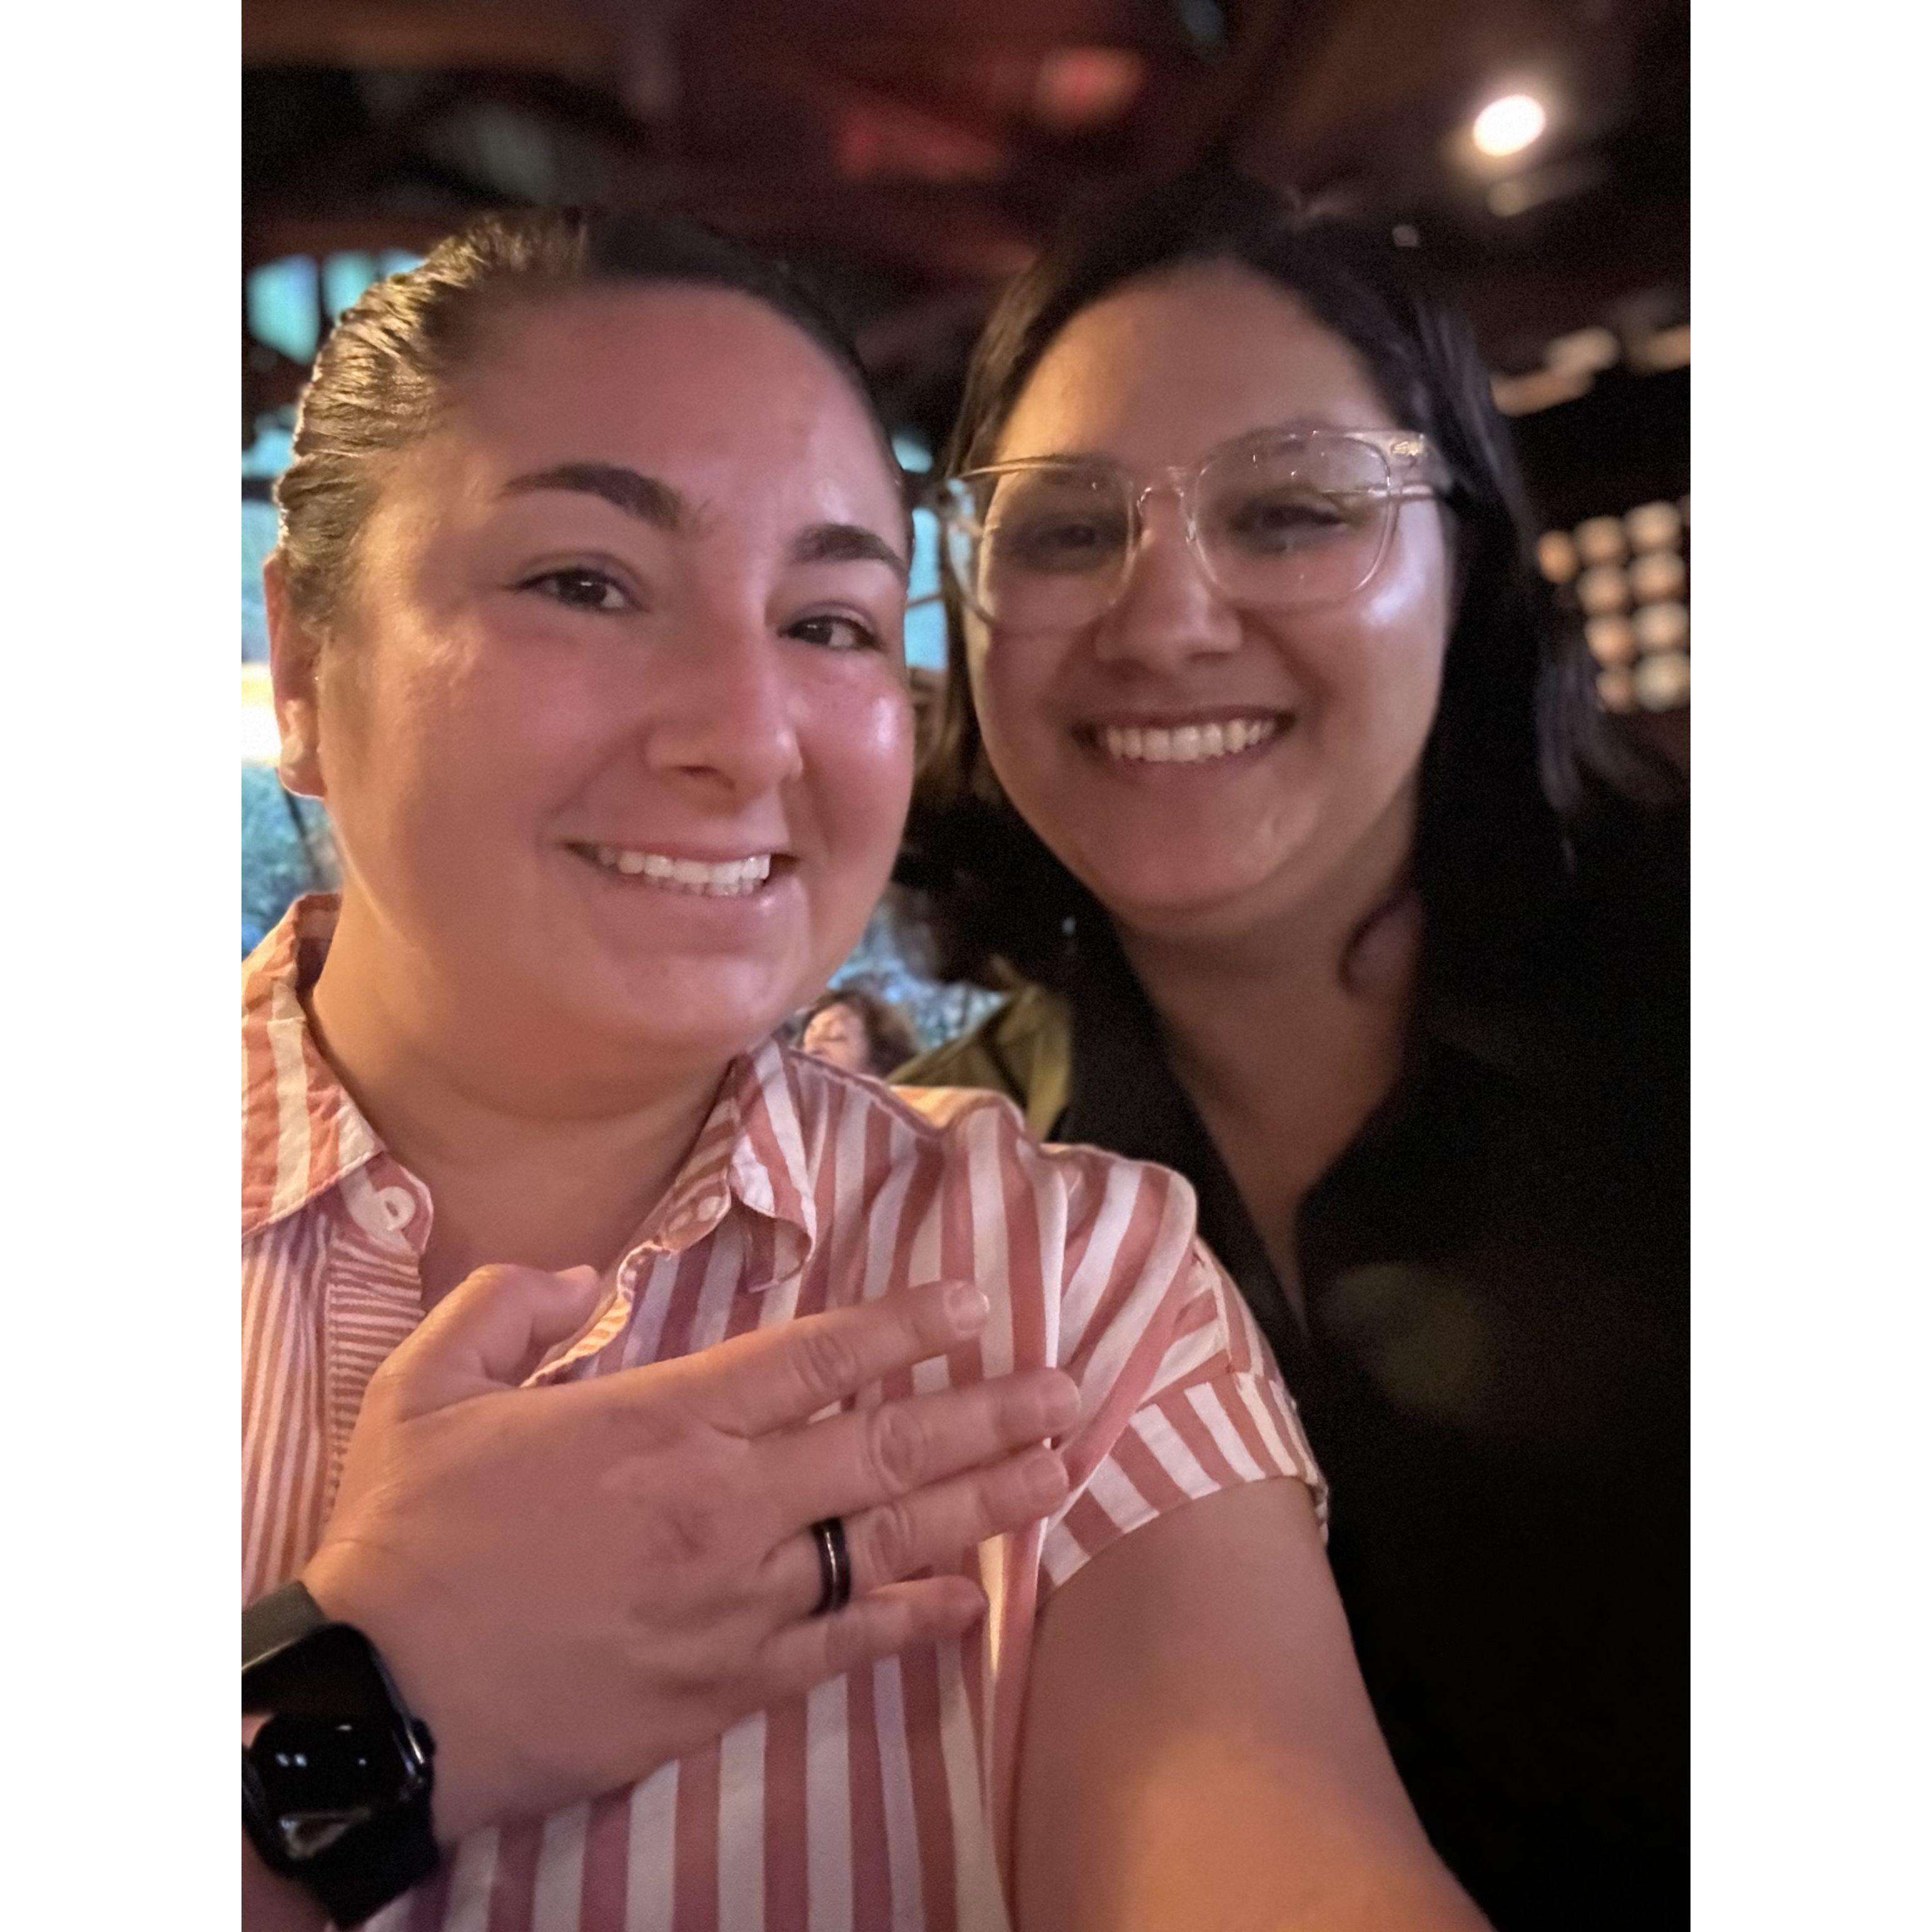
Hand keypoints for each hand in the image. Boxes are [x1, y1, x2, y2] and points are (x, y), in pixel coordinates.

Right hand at [300, 1265, 1074, 1839]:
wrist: (377, 1705)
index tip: (973, 1308)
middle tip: (1065, 1392)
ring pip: (885, 1541)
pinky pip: (845, 1645)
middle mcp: (722, 1506)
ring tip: (1059, 1473)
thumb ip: (509, 1305)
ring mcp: (735, 1604)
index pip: (812, 1358)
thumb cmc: (407, 1541)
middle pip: (882, 1447)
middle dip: (984, 1413)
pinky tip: (972, 1601)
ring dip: (981, 1504)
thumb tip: (586, 1277)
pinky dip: (915, 1619)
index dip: (903, 1327)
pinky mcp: (726, 1689)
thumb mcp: (424, 1388)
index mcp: (661, 1422)